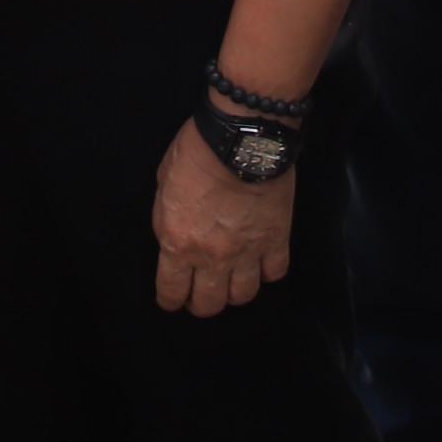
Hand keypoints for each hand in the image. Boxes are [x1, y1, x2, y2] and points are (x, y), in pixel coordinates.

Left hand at [150, 115, 296, 317]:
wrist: (241, 138)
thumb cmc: (196, 153)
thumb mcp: (164, 183)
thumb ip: (168, 218)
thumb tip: (176, 236)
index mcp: (178, 243)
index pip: (171, 292)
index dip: (170, 300)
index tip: (173, 298)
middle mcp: (212, 257)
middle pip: (209, 304)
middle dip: (202, 303)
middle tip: (202, 292)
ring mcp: (247, 252)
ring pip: (243, 296)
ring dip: (235, 291)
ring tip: (233, 279)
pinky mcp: (277, 240)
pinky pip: (275, 273)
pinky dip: (267, 271)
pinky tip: (262, 262)